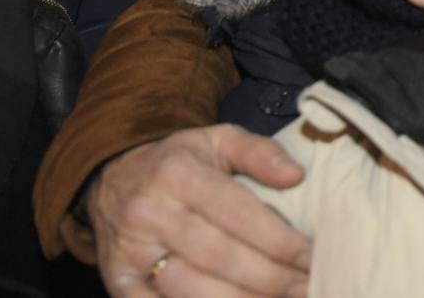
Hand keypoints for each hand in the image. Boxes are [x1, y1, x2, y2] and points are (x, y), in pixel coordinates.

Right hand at [89, 124, 309, 296]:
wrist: (111, 179)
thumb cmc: (178, 162)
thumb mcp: (218, 140)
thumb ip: (259, 152)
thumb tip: (296, 175)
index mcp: (179, 175)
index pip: (239, 214)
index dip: (279, 241)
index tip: (312, 257)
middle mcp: (150, 214)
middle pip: (219, 257)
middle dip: (270, 279)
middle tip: (306, 288)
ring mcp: (130, 253)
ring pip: (190, 291)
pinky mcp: (118, 282)